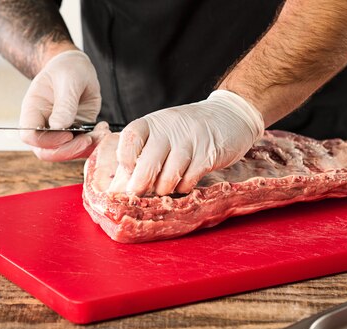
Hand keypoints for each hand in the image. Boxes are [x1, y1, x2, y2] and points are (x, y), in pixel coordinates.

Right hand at [19, 50, 101, 161]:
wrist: (78, 68)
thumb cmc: (68, 69)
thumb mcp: (69, 79)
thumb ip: (65, 103)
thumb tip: (59, 127)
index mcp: (33, 110)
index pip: (30, 136)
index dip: (47, 141)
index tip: (68, 134)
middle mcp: (43, 124)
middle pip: (47, 152)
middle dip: (69, 151)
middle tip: (89, 140)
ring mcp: (59, 131)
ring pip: (67, 153)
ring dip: (86, 148)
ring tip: (102, 132)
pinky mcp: (76, 133)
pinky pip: (82, 147)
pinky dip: (95, 143)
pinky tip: (104, 130)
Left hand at [108, 90, 263, 195]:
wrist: (230, 115)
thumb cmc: (187, 130)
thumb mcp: (161, 134)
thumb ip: (139, 157)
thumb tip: (116, 188)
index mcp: (152, 123)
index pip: (130, 137)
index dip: (124, 157)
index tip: (127, 170)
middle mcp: (169, 130)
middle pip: (147, 163)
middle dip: (140, 185)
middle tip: (138, 194)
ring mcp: (190, 141)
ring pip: (168, 176)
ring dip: (164, 188)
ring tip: (166, 186)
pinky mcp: (208, 155)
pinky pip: (189, 180)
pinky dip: (183, 187)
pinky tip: (184, 182)